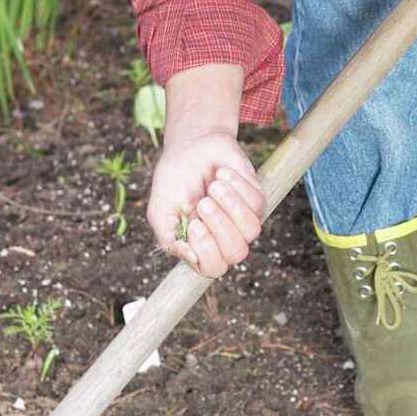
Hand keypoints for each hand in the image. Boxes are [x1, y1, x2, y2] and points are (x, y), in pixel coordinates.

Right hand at [145, 65, 266, 275]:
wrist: (188, 147)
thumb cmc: (173, 181)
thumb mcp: (160, 211)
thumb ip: (169, 239)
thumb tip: (191, 259)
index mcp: (201, 247)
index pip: (214, 268)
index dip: (207, 251)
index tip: (193, 225)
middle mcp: (225, 238)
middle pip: (236, 253)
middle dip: (219, 226)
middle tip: (203, 203)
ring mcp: (243, 219)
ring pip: (251, 230)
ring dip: (230, 206)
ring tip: (213, 187)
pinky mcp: (256, 198)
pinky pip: (256, 203)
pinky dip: (236, 185)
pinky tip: (221, 174)